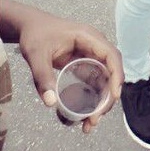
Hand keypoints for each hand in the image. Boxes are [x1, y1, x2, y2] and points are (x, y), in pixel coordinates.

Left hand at [17, 8, 123, 133]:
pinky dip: (93, 99)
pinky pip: (94, 83)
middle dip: (108, 97)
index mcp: (88, 37)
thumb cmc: (36, 35)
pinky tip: (85, 115)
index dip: (117, 75)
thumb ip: (42, 77)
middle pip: (111, 71)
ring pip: (104, 80)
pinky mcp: (84, 64)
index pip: (111, 55)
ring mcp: (90, 56)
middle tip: (95, 119)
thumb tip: (51, 103)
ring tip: (90, 124)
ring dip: (101, 102)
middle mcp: (94, 46)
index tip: (114, 96)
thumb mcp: (36, 55)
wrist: (31, 27)